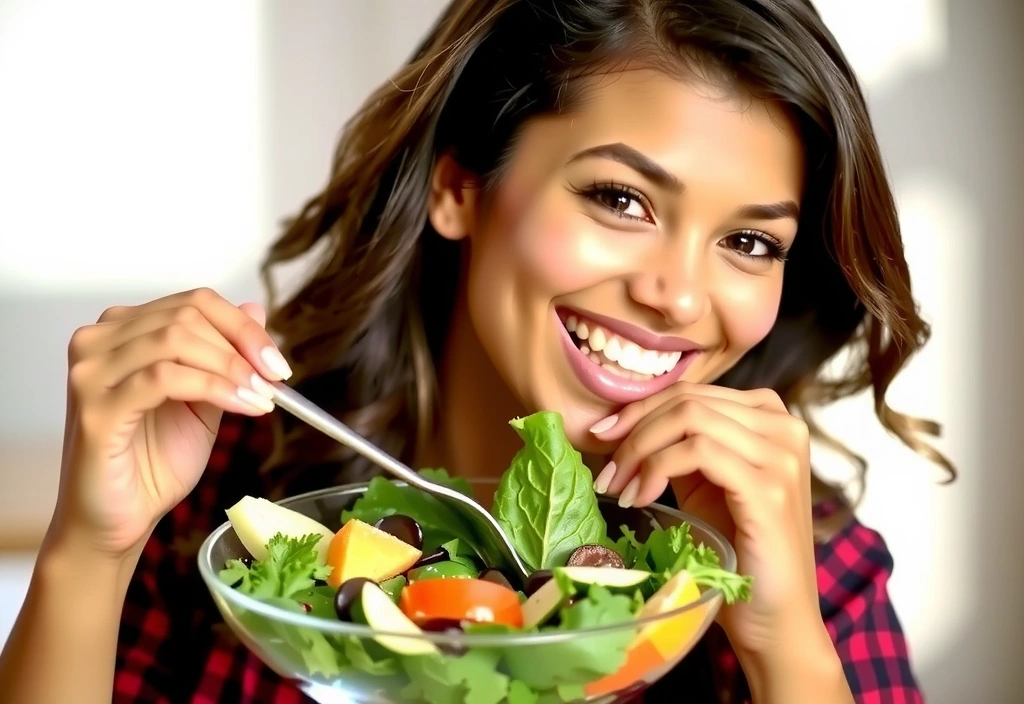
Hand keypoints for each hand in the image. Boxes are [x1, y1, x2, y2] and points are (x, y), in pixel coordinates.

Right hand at [52, 288, 291, 557]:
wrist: (120, 519)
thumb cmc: (154, 463)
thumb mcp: (205, 400)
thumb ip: (224, 356)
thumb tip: (256, 309)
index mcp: (125, 331)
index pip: (194, 302)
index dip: (243, 327)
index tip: (277, 361)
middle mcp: (99, 342)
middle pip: (187, 316)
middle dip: (242, 348)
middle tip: (273, 381)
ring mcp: (92, 372)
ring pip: (176, 341)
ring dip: (231, 369)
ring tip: (260, 397)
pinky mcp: (96, 407)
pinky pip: (164, 379)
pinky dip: (213, 388)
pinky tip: (241, 407)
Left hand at [590, 382, 823, 658]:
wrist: (774, 618)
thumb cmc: (736, 552)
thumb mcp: (705, 484)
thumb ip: (680, 446)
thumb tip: (620, 423)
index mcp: (770, 417)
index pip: (692, 391)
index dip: (640, 408)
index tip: (602, 437)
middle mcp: (783, 426)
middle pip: (688, 400)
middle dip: (634, 429)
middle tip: (605, 469)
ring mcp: (781, 455)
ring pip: (689, 418)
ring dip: (640, 450)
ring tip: (618, 488)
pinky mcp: (769, 487)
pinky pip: (698, 451)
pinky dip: (657, 469)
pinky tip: (639, 499)